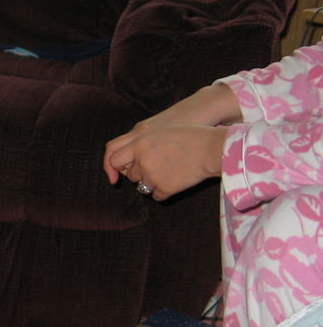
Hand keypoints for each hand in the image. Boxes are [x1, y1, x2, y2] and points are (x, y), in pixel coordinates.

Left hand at [103, 83, 240, 186]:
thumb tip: (128, 159)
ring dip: (153, 182)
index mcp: (140, 141)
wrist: (212, 148)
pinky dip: (164, 191)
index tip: (117, 174)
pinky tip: (176, 181)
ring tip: (171, 171)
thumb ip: (142, 142)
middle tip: (157, 167)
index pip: (113, 157)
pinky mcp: (165, 188)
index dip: (115, 166)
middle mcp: (142, 159)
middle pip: (130, 174)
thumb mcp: (161, 130)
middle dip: (139, 174)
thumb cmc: (191, 135)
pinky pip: (156, 196)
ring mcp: (153, 175)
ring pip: (142, 186)